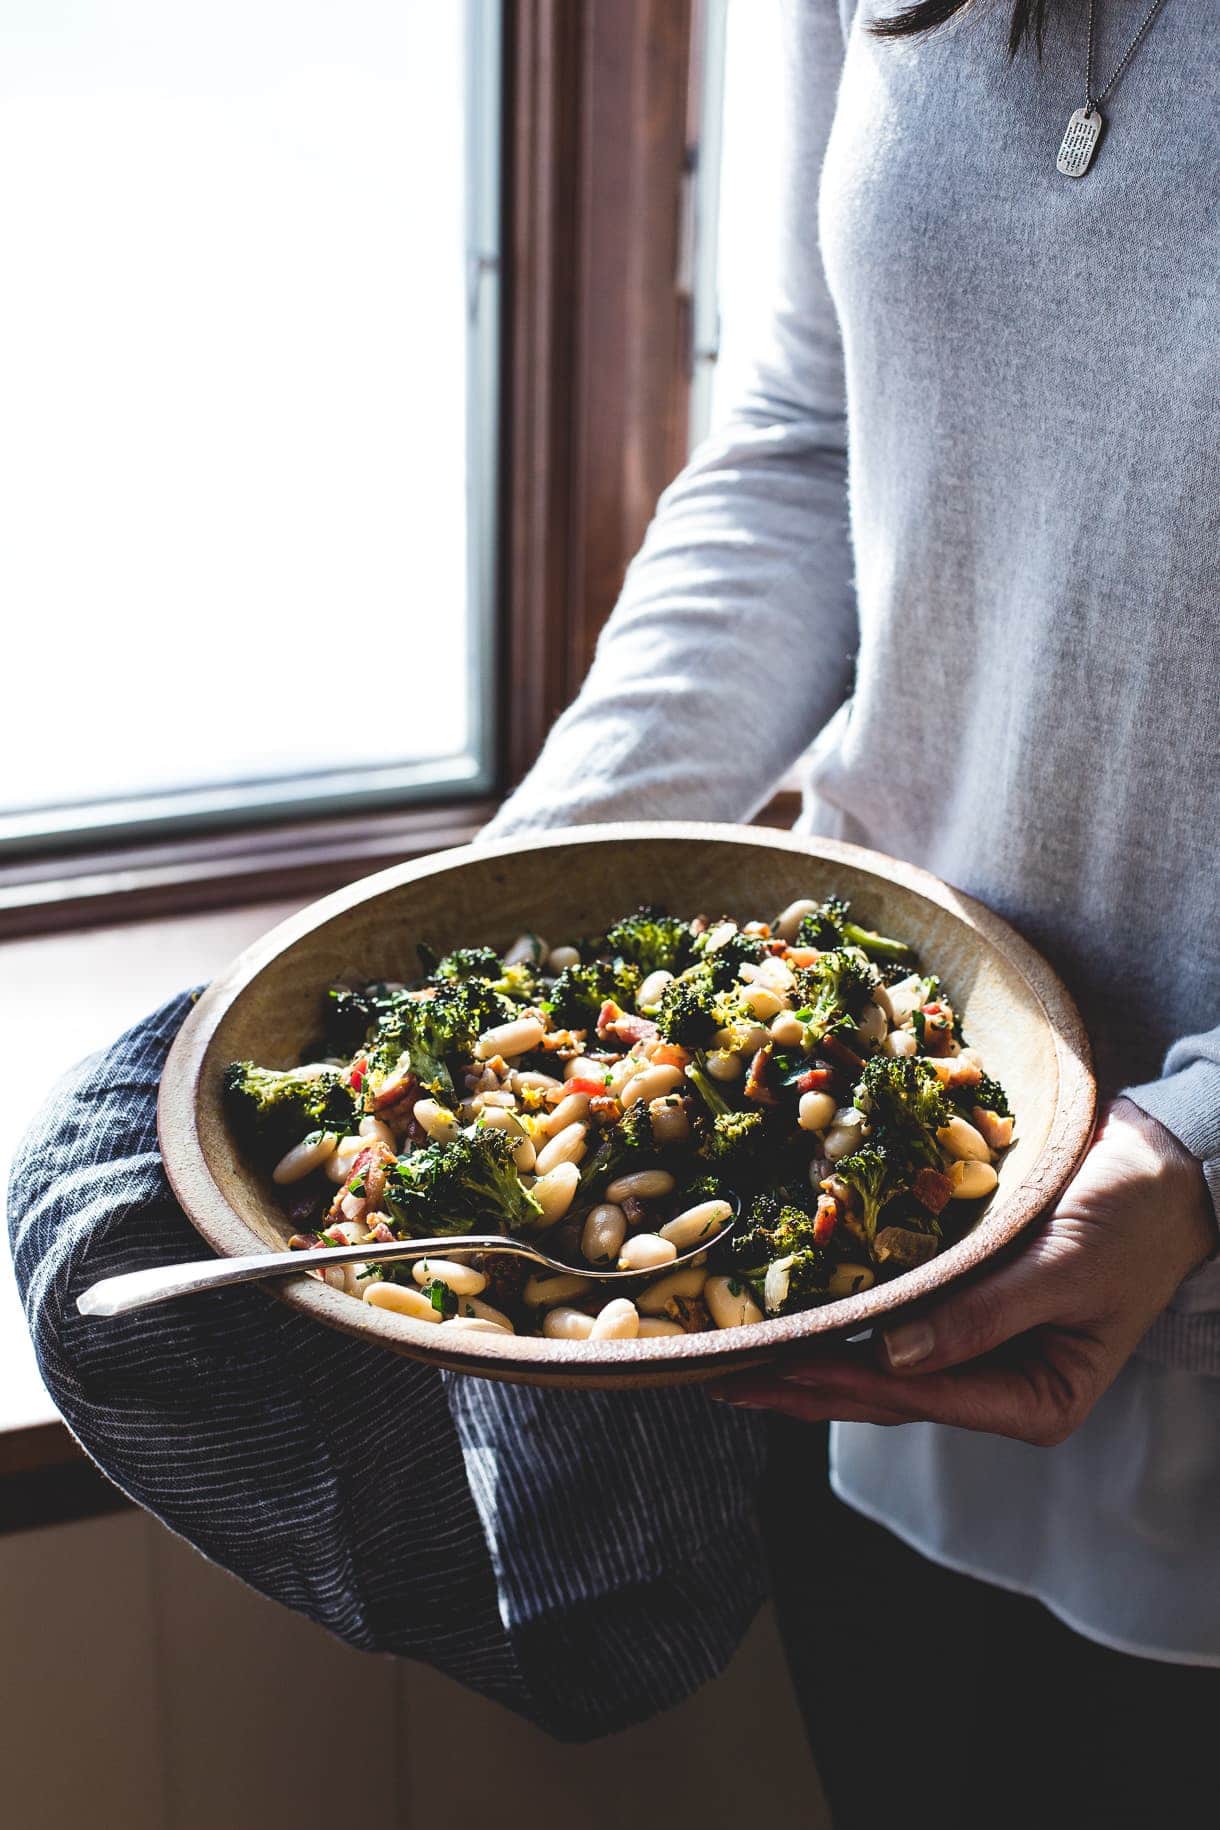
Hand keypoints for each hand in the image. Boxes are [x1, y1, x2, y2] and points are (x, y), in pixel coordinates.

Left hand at [709, 1099, 1216, 1444]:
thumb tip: (891, 1354)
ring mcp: (979, 1348)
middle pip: (883, 1392)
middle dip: (800, 1384)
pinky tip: (787, 1309)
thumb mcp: (1065, 1264)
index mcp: (1035, 1401)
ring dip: (807, 1356)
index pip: (916, 1396)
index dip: (836, 1382)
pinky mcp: (964, 1304)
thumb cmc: (1129, 1215)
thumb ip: (984, 1313)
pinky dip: (840, 1315)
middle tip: (716, 1374)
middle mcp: (999, 1384)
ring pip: (877, 1363)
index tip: (768, 1370)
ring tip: (731, 1353)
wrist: (1165, 1165)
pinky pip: (891, 1317)